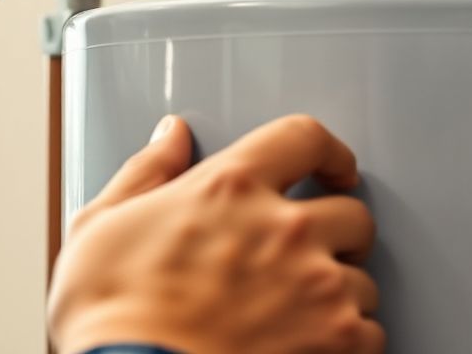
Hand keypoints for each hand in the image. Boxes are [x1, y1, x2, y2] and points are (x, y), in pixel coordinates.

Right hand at [48, 115, 382, 353]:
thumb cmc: (110, 320)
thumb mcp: (100, 225)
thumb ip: (146, 171)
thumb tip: (170, 138)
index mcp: (230, 187)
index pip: (305, 139)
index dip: (327, 152)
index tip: (332, 167)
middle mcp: (284, 229)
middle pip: (352, 212)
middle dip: (335, 232)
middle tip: (307, 253)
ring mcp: (316, 287)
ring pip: (362, 279)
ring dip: (339, 293)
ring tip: (297, 311)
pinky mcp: (334, 342)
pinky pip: (370, 333)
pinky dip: (347, 342)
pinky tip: (308, 344)